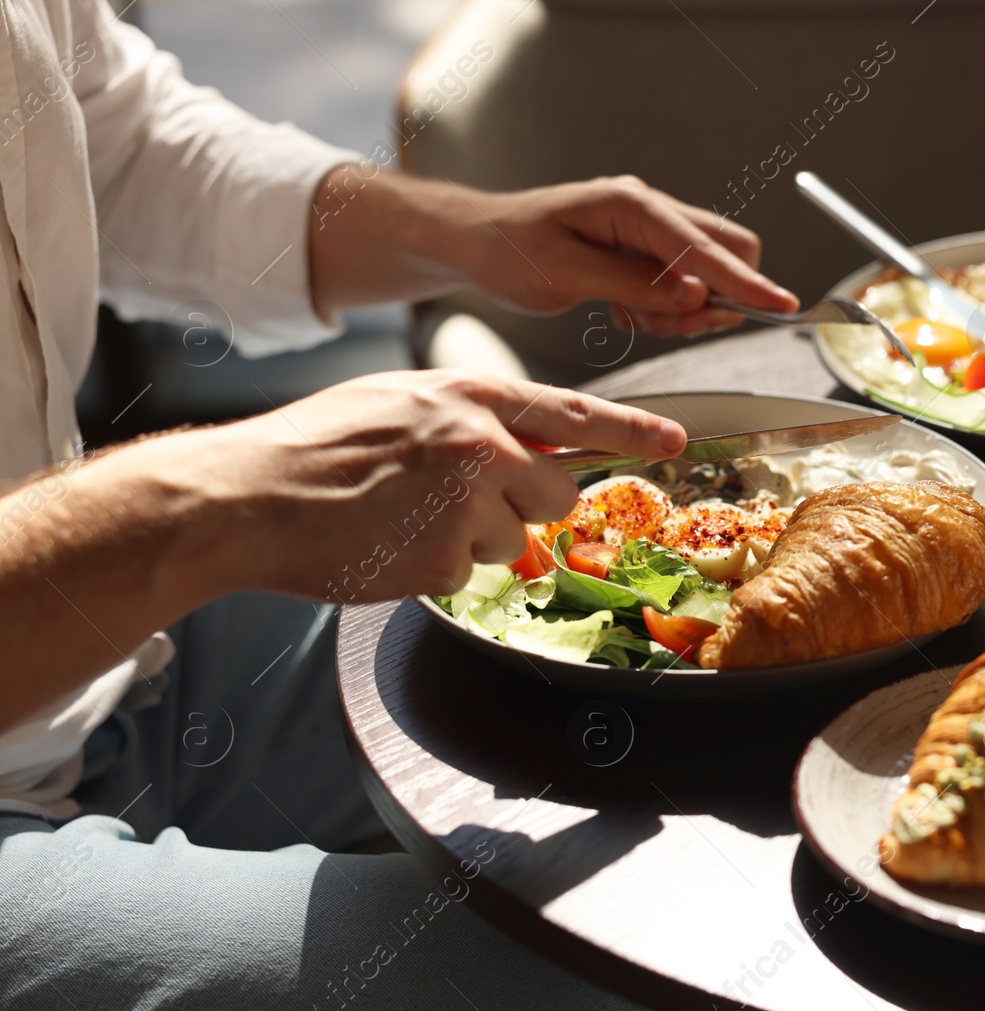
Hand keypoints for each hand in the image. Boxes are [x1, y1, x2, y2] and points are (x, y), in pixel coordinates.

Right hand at [152, 370, 684, 600]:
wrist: (247, 495)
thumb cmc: (315, 447)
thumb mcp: (403, 401)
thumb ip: (472, 418)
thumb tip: (529, 447)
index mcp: (469, 397)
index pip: (572, 414)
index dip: (630, 431)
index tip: (672, 440)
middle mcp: (480, 445)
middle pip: (556, 495)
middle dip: (525, 509)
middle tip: (461, 503)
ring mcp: (466, 503)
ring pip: (513, 540)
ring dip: (471, 541)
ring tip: (404, 517)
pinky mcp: (444, 557)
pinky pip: (467, 574)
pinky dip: (434, 568)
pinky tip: (389, 542)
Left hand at [456, 175, 799, 336]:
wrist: (477, 243)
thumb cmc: (510, 253)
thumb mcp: (566, 276)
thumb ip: (635, 284)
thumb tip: (696, 294)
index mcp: (630, 204)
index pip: (703, 248)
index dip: (745, 281)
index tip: (784, 307)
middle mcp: (646, 207)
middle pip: (722, 248)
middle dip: (717, 295)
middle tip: (676, 326)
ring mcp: (646, 225)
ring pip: (704, 269)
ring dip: (683, 306)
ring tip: (630, 316)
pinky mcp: (641, 246)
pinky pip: (679, 280)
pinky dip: (664, 305)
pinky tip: (623, 310)